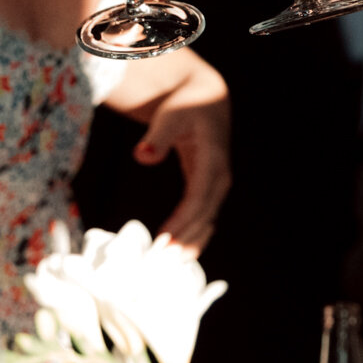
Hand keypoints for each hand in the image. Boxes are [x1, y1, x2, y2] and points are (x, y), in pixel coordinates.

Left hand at [134, 55, 231, 250]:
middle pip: (204, 214)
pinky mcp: (209, 186)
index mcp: (213, 158)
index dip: (182, 221)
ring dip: (192, 242)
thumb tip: (142, 156)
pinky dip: (193, 234)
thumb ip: (157, 136)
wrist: (206, 98)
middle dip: (186, 238)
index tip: (164, 240)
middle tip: (162, 261)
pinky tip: (180, 250)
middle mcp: (220, 175)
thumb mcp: (171, 115)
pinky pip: (204, 215)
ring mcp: (217, 182)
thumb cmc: (186, 105)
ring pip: (207, 219)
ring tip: (170, 264)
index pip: (198, 197)